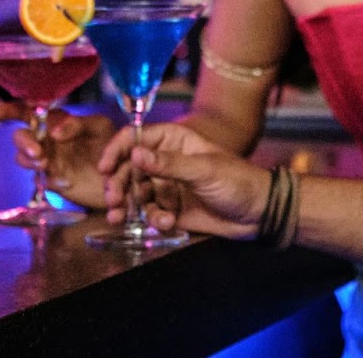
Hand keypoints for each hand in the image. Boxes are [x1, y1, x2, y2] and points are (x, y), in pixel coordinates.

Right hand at [0, 101, 115, 209]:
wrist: (124, 176)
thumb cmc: (111, 144)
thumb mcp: (99, 127)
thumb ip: (78, 124)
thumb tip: (54, 130)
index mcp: (57, 121)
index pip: (28, 111)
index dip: (9, 110)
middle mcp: (48, 139)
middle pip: (21, 135)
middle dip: (23, 140)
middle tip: (37, 150)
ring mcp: (49, 160)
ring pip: (23, 157)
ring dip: (28, 158)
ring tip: (45, 161)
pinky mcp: (53, 181)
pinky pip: (37, 178)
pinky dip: (43, 176)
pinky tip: (60, 178)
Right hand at [101, 121, 268, 240]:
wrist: (258, 214)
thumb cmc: (238, 181)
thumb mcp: (204, 170)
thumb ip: (169, 163)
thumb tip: (135, 153)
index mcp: (174, 141)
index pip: (136, 138)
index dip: (116, 150)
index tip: (103, 167)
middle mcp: (167, 161)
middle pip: (129, 168)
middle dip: (117, 184)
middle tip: (112, 201)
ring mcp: (168, 185)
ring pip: (135, 193)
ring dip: (127, 205)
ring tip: (121, 218)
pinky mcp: (171, 208)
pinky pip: (150, 212)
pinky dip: (152, 219)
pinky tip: (165, 223)